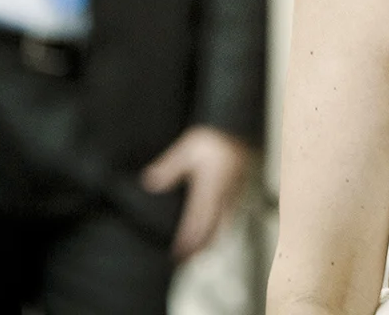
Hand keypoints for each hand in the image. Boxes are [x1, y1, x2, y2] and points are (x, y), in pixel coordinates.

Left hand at [142, 125, 253, 261]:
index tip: (177, 255)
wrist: (239, 128)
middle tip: (186, 262)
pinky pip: (230, 216)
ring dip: (211, 240)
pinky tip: (216, 229)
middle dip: (199, 248)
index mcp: (209, 188)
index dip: (188, 241)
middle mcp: (223, 195)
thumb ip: (169, 167)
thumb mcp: (187, 148)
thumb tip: (150, 182)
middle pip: (213, 230)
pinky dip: (220, 228)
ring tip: (199, 252)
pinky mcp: (238, 190)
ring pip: (224, 225)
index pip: (198, 222)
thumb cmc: (213, 137)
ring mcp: (233, 194)